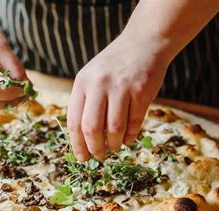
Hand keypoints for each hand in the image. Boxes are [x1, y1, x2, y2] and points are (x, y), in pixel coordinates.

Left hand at [67, 32, 170, 160]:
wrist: (144, 43)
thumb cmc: (115, 66)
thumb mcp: (92, 77)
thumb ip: (85, 102)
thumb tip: (82, 140)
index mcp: (82, 82)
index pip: (74, 121)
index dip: (77, 145)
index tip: (82, 158)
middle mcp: (99, 84)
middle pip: (91, 128)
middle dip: (95, 148)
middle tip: (99, 156)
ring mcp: (121, 87)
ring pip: (114, 129)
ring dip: (114, 144)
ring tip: (114, 147)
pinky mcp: (141, 91)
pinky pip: (134, 122)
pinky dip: (130, 136)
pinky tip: (127, 139)